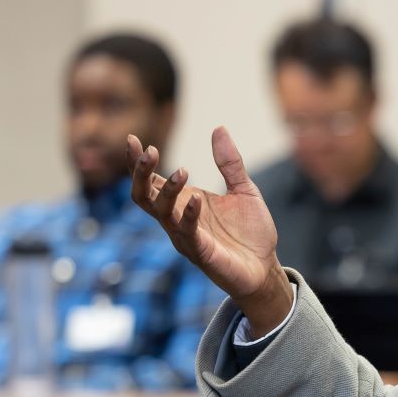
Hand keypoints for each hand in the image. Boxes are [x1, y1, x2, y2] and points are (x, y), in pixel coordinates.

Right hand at [126, 128, 292, 335]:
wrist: (266, 268)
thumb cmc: (250, 232)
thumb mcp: (244, 190)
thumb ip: (230, 162)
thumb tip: (219, 128)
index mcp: (183, 202)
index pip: (151, 181)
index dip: (138, 162)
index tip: (131, 138)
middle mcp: (177, 219)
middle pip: (143, 196)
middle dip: (140, 174)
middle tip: (149, 151)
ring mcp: (186, 237)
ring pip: (160, 214)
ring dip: (167, 191)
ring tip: (183, 171)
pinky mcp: (201, 253)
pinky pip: (187, 233)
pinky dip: (189, 215)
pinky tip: (197, 199)